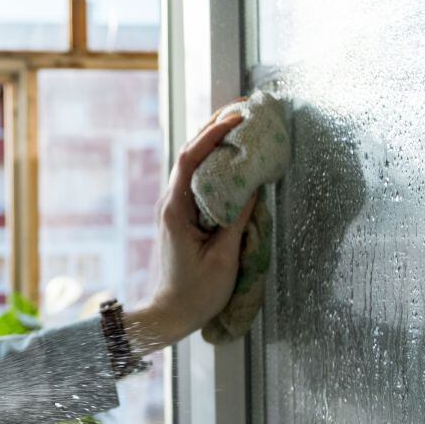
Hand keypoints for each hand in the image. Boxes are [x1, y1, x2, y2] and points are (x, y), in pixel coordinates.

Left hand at [126, 105, 256, 352]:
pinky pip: (198, 181)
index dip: (212, 134)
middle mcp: (170, 203)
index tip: (237, 119)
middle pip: (189, 153)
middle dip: (213, 127)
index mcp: (175, 210)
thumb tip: (254, 186)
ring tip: (239, 123)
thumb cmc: (197, 292)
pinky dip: (215, 164)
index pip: (189, 159)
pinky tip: (233, 157)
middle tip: (242, 108)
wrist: (171, 315)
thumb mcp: (225, 257)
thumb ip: (237, 218)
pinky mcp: (183, 216)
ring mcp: (174, 209)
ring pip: (193, 165)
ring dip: (214, 142)